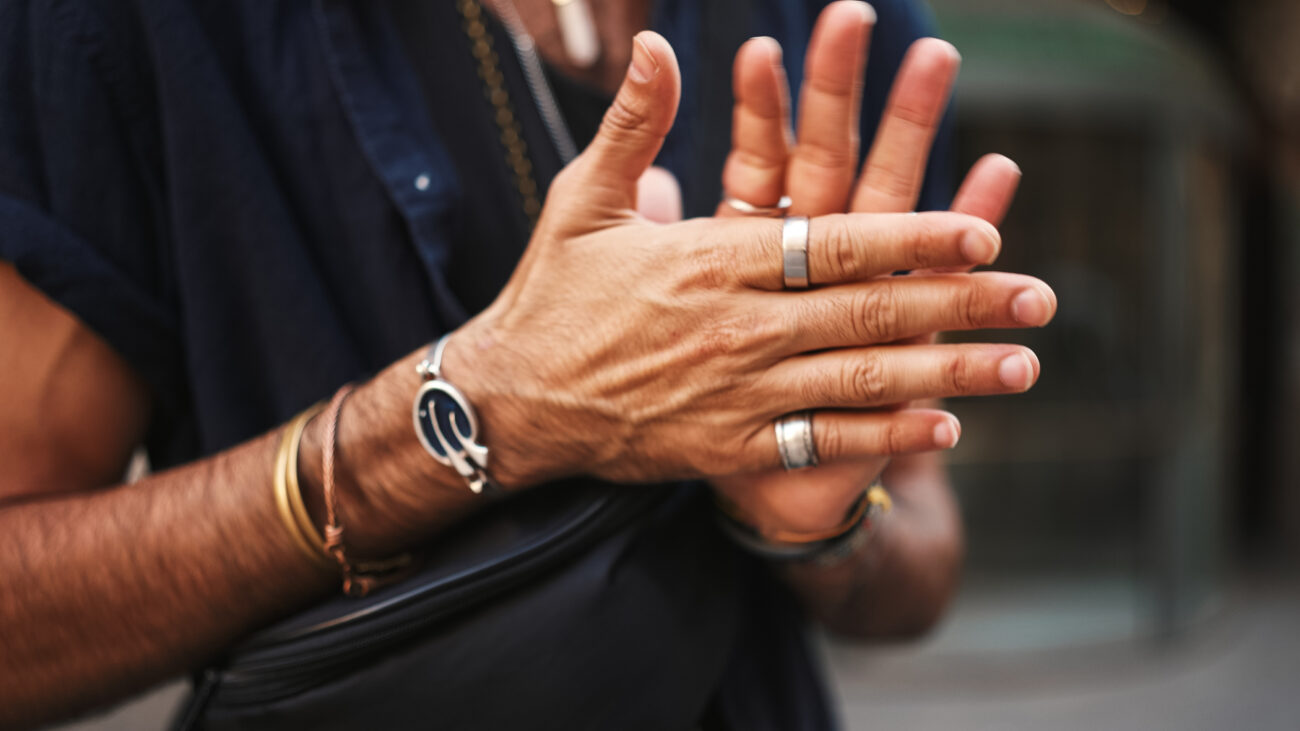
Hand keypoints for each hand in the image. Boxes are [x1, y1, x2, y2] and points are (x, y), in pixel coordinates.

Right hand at [437, 31, 1053, 490]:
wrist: (511, 402)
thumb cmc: (552, 293)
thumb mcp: (583, 199)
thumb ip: (634, 124)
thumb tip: (654, 41)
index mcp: (707, 258)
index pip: (829, 243)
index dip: (911, 236)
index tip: (983, 228)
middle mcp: (733, 327)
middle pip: (867, 313)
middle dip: (961, 304)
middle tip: (1038, 298)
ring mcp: (734, 392)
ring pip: (859, 382)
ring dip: (948, 374)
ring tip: (1021, 367)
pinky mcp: (727, 444)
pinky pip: (818, 442)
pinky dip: (882, 438)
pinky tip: (943, 429)